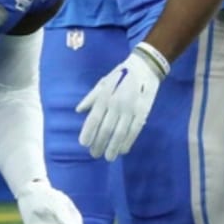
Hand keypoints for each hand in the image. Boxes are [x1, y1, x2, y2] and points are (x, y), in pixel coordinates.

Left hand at [76, 43, 166, 160]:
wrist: (145, 66)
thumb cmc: (120, 74)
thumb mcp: (102, 82)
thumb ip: (91, 97)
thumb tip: (78, 111)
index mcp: (104, 96)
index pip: (93, 119)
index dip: (88, 133)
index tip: (84, 144)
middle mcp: (116, 104)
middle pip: (106, 129)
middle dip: (99, 144)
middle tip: (94, 154)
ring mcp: (130, 109)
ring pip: (120, 133)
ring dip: (113, 147)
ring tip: (108, 157)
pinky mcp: (143, 112)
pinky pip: (134, 131)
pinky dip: (128, 142)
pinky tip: (123, 150)